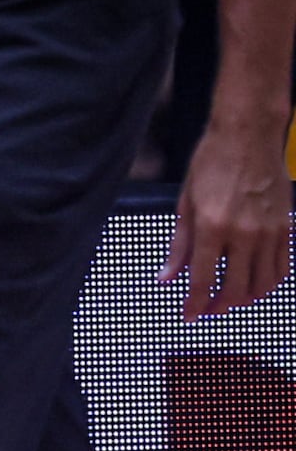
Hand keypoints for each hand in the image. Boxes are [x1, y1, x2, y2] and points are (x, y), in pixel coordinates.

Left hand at [164, 92, 292, 319]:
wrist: (249, 135)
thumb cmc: (212, 163)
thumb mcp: (186, 204)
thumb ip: (178, 246)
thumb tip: (165, 278)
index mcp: (212, 227)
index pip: (202, 280)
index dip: (194, 304)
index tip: (189, 315)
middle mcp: (244, 233)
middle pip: (235, 290)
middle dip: (219, 307)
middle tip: (207, 309)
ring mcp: (270, 231)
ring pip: (263, 284)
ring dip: (245, 298)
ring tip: (230, 298)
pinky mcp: (287, 226)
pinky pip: (283, 267)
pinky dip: (269, 282)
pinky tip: (255, 282)